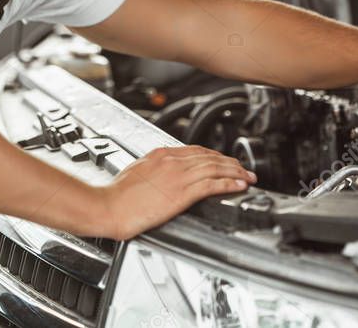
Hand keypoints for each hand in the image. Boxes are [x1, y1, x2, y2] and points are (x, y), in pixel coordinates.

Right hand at [96, 145, 256, 240]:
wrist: (110, 206)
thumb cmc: (118, 195)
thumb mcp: (137, 172)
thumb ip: (154, 169)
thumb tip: (162, 174)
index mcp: (161, 155)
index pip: (195, 151)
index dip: (214, 156)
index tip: (223, 162)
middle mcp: (172, 161)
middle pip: (209, 157)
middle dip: (230, 162)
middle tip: (244, 169)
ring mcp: (178, 176)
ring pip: (215, 168)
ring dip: (235, 172)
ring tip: (247, 177)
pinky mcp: (182, 193)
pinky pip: (212, 184)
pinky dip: (229, 184)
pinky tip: (238, 186)